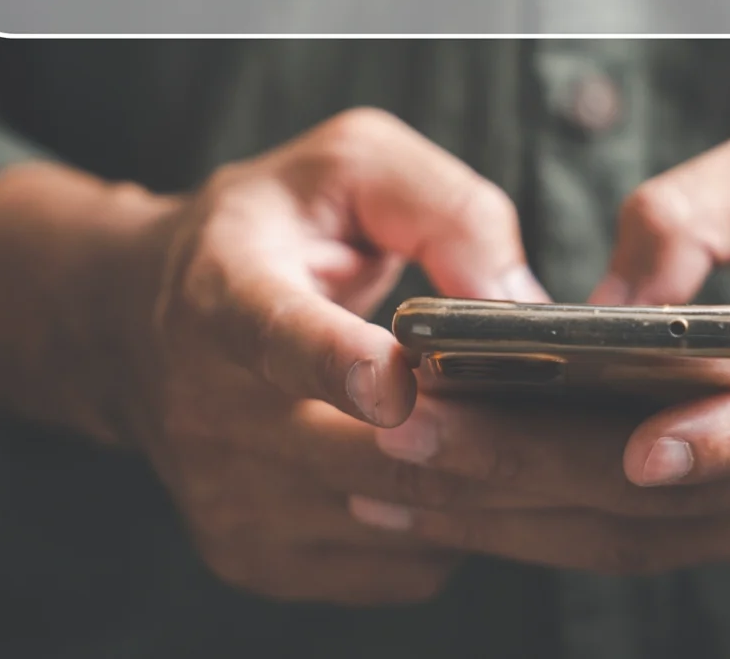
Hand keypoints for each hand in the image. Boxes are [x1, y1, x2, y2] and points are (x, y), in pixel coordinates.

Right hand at [0, 108, 550, 604]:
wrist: (135, 324)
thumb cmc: (269, 230)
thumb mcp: (347, 165)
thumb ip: (441, 205)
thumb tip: (524, 300)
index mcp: (223, 293)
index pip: (274, 335)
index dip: (336, 361)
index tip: (395, 379)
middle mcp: (210, 410)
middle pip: (370, 457)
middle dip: (490, 442)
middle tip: (594, 423)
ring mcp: (230, 499)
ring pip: (404, 521)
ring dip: (494, 490)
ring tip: (551, 439)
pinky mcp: (257, 559)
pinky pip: (400, 565)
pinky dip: (460, 526)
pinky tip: (481, 470)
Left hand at [352, 117, 729, 576]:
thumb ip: (696, 212)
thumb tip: (601, 303)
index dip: (726, 442)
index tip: (642, 452)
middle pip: (679, 495)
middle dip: (531, 471)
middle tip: (405, 436)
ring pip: (646, 540)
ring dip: (512, 516)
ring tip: (386, 476)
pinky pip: (649, 545)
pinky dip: (547, 523)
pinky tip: (453, 495)